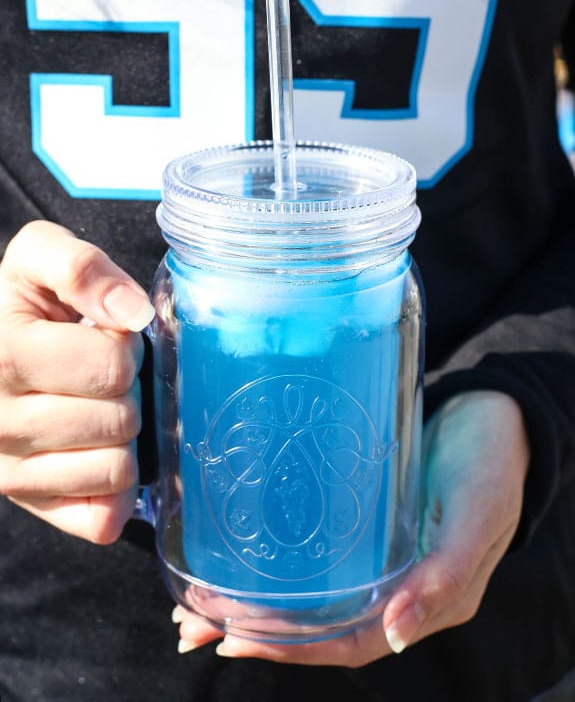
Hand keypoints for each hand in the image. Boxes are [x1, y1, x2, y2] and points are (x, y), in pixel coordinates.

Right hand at [0, 221, 154, 542]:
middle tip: (104, 373)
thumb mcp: (39, 255)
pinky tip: (100, 450)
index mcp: (3, 356)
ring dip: (126, 436)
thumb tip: (131, 313)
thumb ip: (82, 267)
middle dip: (129, 390)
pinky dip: (115, 488)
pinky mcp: (30, 504)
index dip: (126, 346)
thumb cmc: (21, 302)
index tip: (107, 335)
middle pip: (120, 420)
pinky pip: (101, 518)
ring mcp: (10, 473)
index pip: (111, 368)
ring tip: (99, 406)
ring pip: (117, 470)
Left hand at [173, 389, 529, 663]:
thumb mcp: (475, 513)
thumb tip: (398, 635)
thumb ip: (446, 572)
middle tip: (194, 623)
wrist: (494, 412)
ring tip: (197, 602)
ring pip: (313, 591)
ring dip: (256, 600)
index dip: (294, 649)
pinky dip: (278, 558)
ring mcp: (378, 551)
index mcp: (428, 597)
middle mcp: (396, 583)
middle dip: (258, 629)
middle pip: (320, 624)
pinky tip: (240, 549)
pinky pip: (318, 549)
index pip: (352, 641)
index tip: (236, 638)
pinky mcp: (365, 516)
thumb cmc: (491, 462)